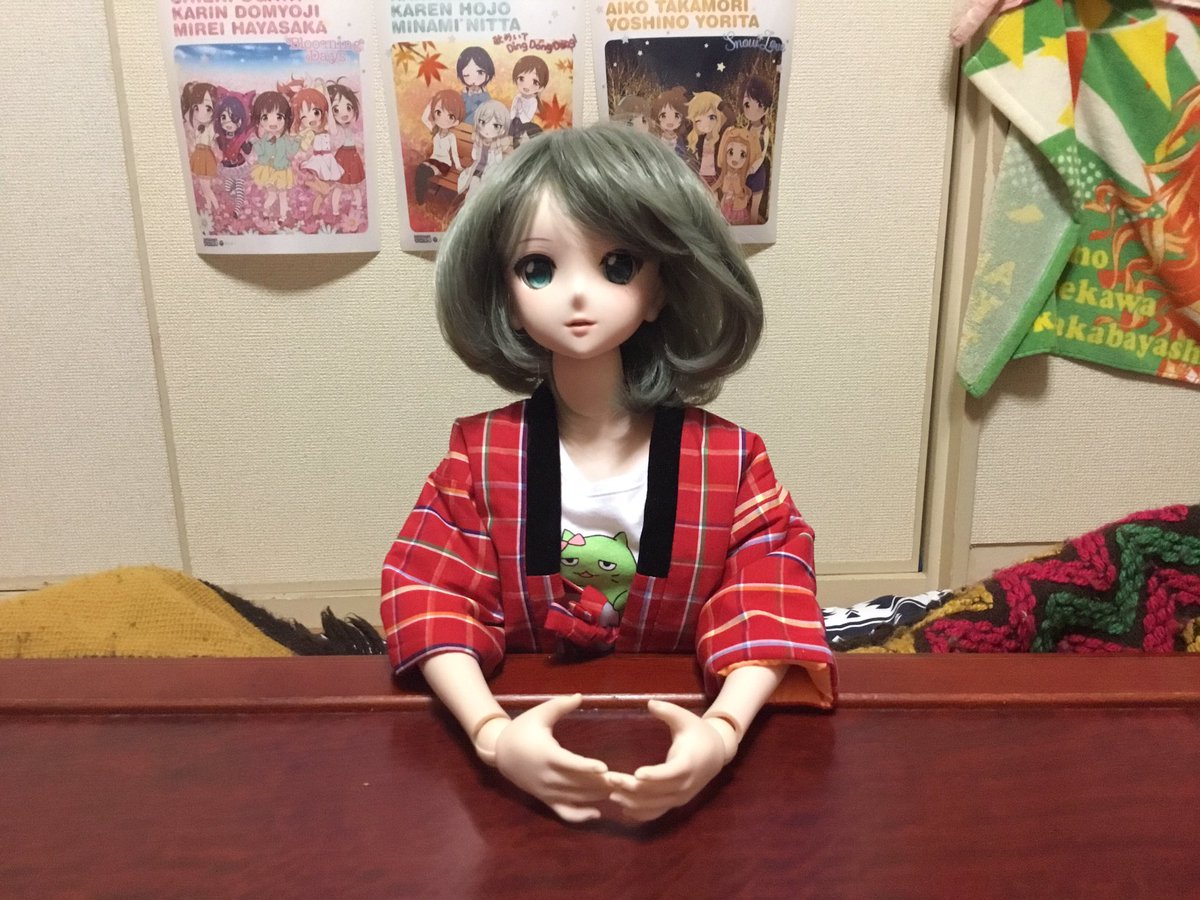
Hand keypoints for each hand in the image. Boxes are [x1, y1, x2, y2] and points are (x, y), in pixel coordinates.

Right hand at [484, 693, 610, 823]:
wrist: (499, 751)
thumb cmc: (522, 729)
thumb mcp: (540, 713)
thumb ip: (561, 705)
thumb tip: (581, 696)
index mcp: (546, 754)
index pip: (569, 763)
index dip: (586, 766)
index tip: (605, 768)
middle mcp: (546, 776)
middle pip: (576, 783)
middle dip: (600, 783)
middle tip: (622, 780)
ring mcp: (546, 791)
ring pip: (575, 798)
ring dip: (596, 796)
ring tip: (617, 790)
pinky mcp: (545, 799)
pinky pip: (564, 812)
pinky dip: (580, 816)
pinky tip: (597, 813)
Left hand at [605, 700, 735, 822]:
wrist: (716, 754)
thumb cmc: (698, 732)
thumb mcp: (685, 718)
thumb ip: (668, 711)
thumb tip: (650, 703)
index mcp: (688, 763)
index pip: (670, 773)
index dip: (654, 775)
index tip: (636, 773)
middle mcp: (685, 785)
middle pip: (657, 791)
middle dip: (632, 787)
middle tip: (610, 779)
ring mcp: (681, 797)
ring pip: (655, 805)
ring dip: (633, 802)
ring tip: (611, 794)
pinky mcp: (676, 802)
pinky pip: (659, 812)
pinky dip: (642, 814)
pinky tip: (625, 810)